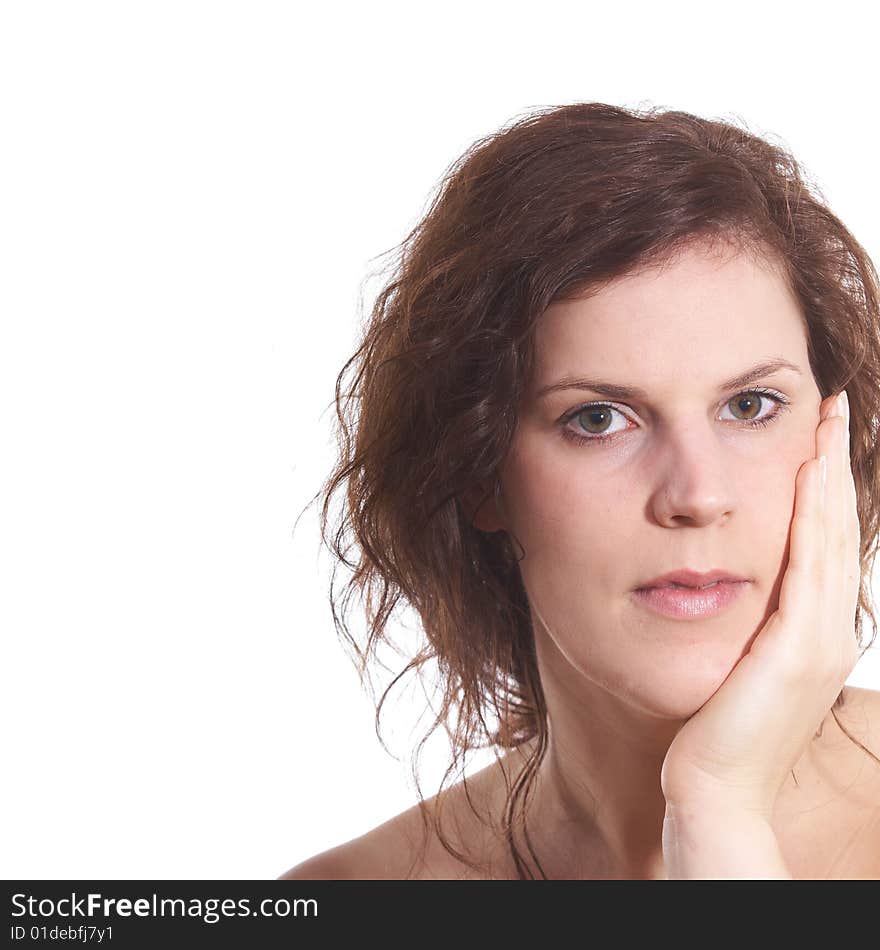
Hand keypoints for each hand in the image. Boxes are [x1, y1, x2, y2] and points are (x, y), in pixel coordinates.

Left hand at [659, 389, 861, 819]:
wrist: (711, 791)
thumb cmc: (712, 733)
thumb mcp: (734, 666)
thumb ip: (742, 626)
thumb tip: (721, 589)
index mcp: (811, 633)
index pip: (821, 544)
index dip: (824, 490)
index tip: (816, 439)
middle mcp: (826, 630)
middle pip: (835, 528)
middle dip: (833, 466)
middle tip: (830, 408)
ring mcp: (818, 639)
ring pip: (829, 535)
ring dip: (829, 475)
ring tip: (825, 421)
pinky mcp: (797, 647)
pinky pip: (809, 562)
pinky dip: (814, 513)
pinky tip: (809, 471)